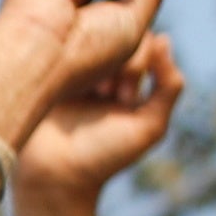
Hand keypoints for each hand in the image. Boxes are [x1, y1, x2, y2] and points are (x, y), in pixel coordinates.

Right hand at [11, 35, 183, 215]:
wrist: (53, 179)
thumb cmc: (104, 157)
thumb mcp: (149, 127)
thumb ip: (168, 87)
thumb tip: (165, 39)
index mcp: (128, 82)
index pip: (142, 43)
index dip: (139, 59)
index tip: (124, 97)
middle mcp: (101, 72)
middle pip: (117, 36)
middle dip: (117, 61)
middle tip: (107, 94)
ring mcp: (73, 71)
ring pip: (90, 37)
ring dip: (92, 57)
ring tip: (87, 90)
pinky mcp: (47, 74)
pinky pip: (61, 47)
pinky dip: (66, 54)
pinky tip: (66, 74)